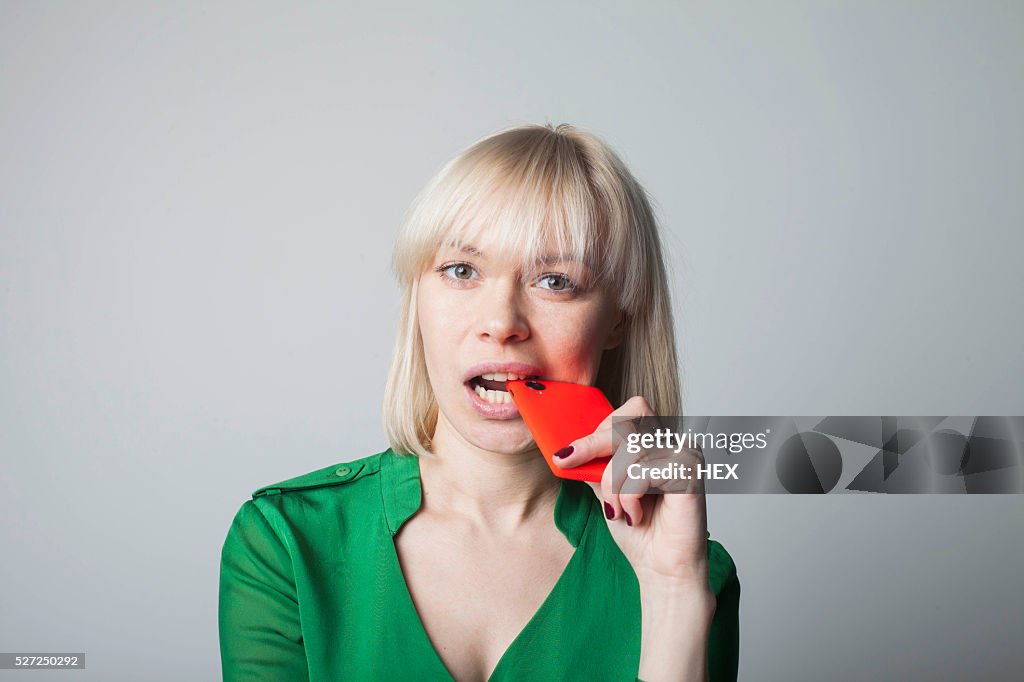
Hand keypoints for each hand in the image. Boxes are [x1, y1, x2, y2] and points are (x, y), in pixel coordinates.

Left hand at [552, 396, 712, 593]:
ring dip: (613, 484)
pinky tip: (637, 516)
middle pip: (628, 422)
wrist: (661, 569)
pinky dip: (629, 497)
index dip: (597, 428)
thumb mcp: (607, 488)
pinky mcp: (690, 473)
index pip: (629, 411)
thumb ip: (596, 463)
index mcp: (657, 442)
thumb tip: (569, 446)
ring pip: (631, 450)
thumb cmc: (640, 531)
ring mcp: (686, 455)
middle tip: (569, 462)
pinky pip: (643, 472)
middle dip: (594, 445)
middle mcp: (674, 443)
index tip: (565, 453)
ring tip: (618, 510)